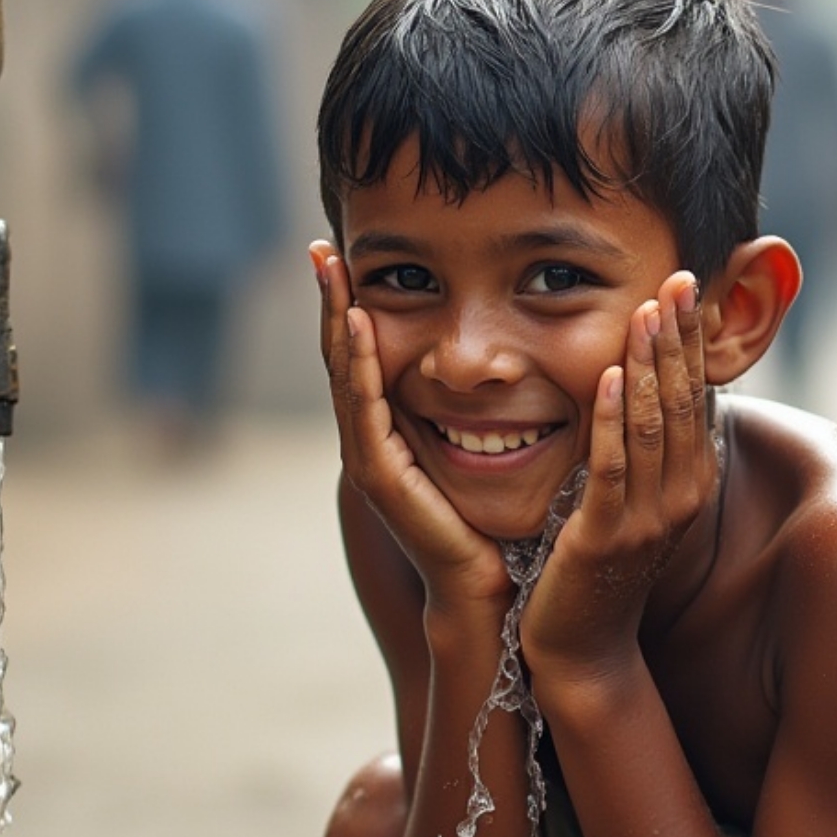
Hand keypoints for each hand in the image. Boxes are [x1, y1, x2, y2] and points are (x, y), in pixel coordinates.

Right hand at [313, 241, 511, 610]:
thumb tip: (513, 363)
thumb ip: (482, 409)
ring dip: (337, 318)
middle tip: (322, 247)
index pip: (366, 355)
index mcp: (391, 429)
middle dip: (333, 300)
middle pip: (343, 356)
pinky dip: (362, 364)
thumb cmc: (493, 522)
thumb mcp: (485, 448)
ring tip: (330, 269)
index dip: (354, 306)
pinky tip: (361, 324)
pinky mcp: (381, 475)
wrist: (484, 589)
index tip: (349, 255)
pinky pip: (367, 407)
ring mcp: (369, 457)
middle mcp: (370, 439)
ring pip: (345, 374)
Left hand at [520, 270, 713, 673]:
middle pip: (685, 401)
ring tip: (646, 309)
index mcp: (690, 483)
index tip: (686, 283)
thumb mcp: (633, 499)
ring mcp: (647, 519)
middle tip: (679, 276)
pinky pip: (612, 467)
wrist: (581, 648)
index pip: (697, 396)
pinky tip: (611, 375)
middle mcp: (680, 498)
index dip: (691, 339)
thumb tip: (647, 386)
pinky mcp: (604, 537)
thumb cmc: (600, 569)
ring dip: (650, 363)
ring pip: (654, 426)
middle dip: (680, 336)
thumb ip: (644, 449)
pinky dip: (613, 418)